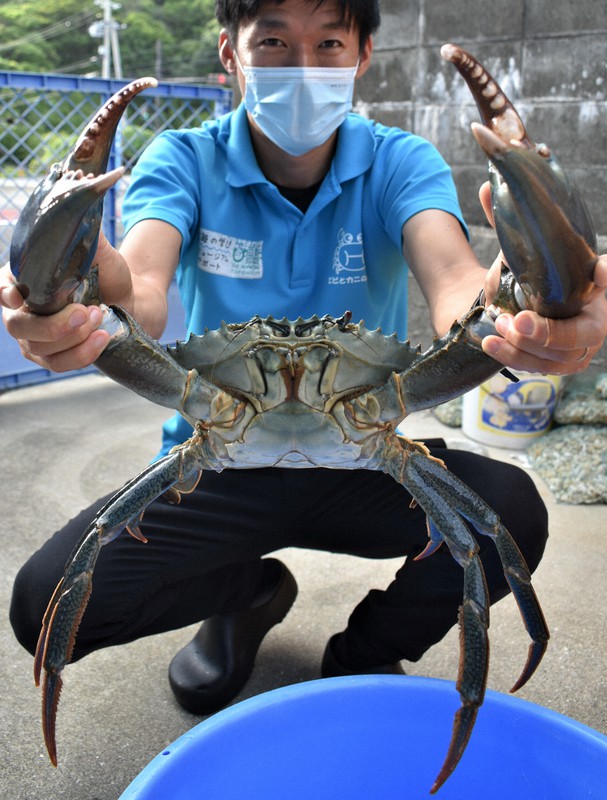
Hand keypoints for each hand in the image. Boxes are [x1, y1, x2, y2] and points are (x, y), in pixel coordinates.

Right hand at [0, 233, 131, 372]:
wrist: (130, 300)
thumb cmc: (107, 272)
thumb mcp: (99, 249)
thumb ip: (84, 232)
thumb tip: (81, 205)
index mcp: (21, 277)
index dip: (2, 292)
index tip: (18, 295)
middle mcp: (21, 309)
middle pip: (17, 326)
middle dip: (51, 324)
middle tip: (84, 312)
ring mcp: (34, 337)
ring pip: (38, 348)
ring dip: (72, 337)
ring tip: (99, 317)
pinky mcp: (53, 357)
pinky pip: (60, 363)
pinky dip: (81, 354)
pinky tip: (101, 338)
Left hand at [477, 182, 606, 374]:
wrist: (508, 308)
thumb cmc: (525, 275)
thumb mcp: (518, 250)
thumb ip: (507, 221)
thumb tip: (488, 186)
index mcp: (595, 285)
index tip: (603, 269)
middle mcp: (595, 317)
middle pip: (585, 334)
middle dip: (550, 332)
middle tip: (518, 321)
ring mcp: (579, 346)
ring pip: (560, 357)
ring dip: (525, 346)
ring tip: (497, 328)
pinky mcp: (558, 364)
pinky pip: (541, 367)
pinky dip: (515, 356)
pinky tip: (491, 343)